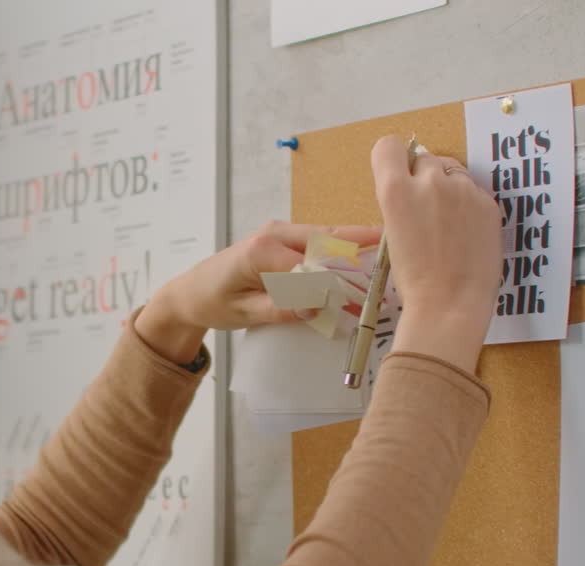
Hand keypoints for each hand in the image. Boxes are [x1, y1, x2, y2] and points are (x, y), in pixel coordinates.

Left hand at [135, 222, 380, 363]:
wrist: (191, 292)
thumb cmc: (212, 302)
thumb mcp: (244, 313)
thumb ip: (280, 309)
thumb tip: (315, 308)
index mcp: (263, 249)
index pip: (311, 265)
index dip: (339, 282)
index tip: (363, 298)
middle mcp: (275, 233)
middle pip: (328, 239)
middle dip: (360, 250)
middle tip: (393, 260)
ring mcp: (281, 233)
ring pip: (327, 238)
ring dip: (355, 249)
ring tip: (387, 255)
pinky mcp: (285, 240)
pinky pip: (318, 245)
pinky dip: (340, 253)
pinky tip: (364, 259)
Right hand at [369, 135, 502, 369]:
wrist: (450, 305)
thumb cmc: (412, 279)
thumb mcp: (392, 234)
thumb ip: (402, 202)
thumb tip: (414, 189)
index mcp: (396, 191)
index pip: (388, 146)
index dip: (392, 161)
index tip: (399, 178)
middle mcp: (429, 181)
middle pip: (424, 158)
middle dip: (424, 177)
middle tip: (426, 210)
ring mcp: (463, 190)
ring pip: (452, 172)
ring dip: (449, 188)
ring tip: (450, 224)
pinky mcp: (489, 203)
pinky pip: (474, 192)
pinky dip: (470, 206)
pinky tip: (467, 234)